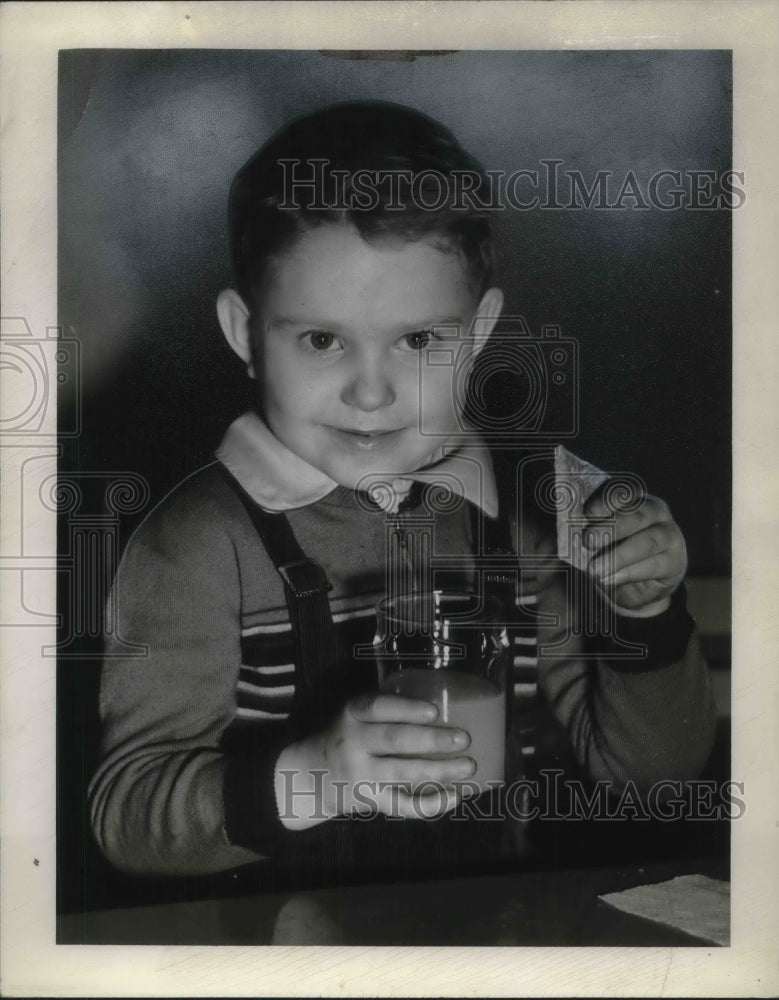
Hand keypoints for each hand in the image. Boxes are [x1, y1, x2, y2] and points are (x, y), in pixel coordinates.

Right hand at [275, 692, 475, 827]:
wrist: (309, 776)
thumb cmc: (346, 736)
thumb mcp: (354, 715)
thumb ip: (386, 708)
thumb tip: (444, 700)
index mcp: (353, 713)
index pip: (379, 707)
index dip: (408, 709)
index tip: (435, 711)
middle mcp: (354, 742)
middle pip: (396, 740)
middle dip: (433, 740)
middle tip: (463, 738)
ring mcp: (360, 773)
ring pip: (404, 773)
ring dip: (440, 770)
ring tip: (468, 766)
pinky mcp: (368, 799)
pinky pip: (402, 805)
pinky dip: (431, 803)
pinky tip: (454, 796)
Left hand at [582, 483, 686, 615]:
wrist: (636, 583)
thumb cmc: (611, 550)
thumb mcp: (597, 538)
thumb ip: (586, 530)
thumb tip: (564, 533)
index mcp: (634, 499)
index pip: (626, 490)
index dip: (609, 499)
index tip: (590, 512)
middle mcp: (655, 512)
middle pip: (637, 514)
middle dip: (611, 528)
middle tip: (587, 541)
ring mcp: (669, 535)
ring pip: (647, 541)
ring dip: (618, 556)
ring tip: (594, 569)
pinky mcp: (674, 562)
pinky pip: (652, 566)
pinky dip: (627, 573)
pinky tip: (607, 579)